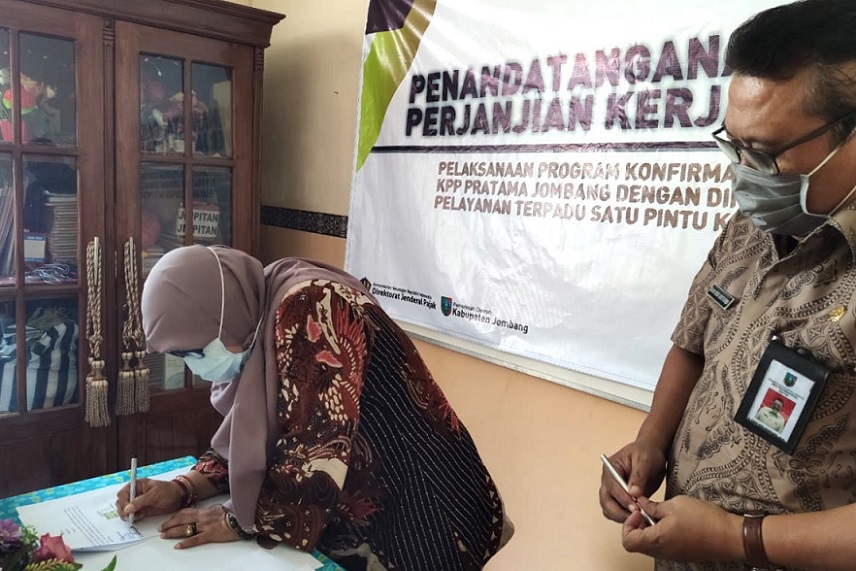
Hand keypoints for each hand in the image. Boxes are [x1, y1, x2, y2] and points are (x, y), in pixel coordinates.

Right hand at [116, 478, 181, 522]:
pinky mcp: (142, 510)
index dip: (123, 501)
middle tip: (127, 516)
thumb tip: (127, 508)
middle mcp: (135, 494)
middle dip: (122, 510)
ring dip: (126, 515)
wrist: (179, 498)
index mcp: (137, 485)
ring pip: (125, 510)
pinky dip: (133, 518)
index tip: (126, 509)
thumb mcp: (155, 495)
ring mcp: (138, 503)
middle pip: (121, 502)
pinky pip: (133, 515)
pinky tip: (137, 519)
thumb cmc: (168, 491)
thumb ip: (140, 501)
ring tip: (132, 518)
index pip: (123, 493)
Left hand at [159, 506, 239, 548]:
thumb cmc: (233, 514)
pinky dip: (186, 543)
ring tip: (164, 536)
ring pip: (185, 528)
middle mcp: (202, 517)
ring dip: (173, 532)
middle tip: (161, 529)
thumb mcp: (218, 508)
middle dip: (169, 524)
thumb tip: (203, 512)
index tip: (168, 520)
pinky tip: (178, 546)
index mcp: (204, 510)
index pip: (185, 512)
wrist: (242, 518)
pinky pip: (195, 539)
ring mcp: (205, 526)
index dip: (174, 516)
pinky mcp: (210, 535)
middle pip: (181, 519)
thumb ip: (208, 511)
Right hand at [599, 441, 666, 522]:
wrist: (652, 453)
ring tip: (638, 519)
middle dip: (620, 512)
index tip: (636, 507)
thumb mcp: (644, 460)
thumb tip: (633, 493)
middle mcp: (608, 481)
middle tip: (637, 516)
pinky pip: (617, 512)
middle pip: (606, 501)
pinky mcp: (621, 499)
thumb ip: (638, 476)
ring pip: (609, 510)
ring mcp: (613, 491)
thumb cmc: (647, 453)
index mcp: (611, 468)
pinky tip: (638, 518)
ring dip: (621, 517)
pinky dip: (625, 518)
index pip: (612, 487)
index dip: (623, 499)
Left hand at [622, 496, 742, 562]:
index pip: (627, 541)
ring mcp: (673, 555)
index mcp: (657, 540)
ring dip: (649, 530)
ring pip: (650, 545)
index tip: (638, 511)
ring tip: (659, 514)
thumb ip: (653, 507)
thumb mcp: (674, 505)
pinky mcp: (682, 554)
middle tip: (646, 511)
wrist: (730, 536)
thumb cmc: (704, 519)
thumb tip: (641, 504)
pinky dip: (660, 534)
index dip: (627, 525)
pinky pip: (663, 546)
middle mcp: (662, 552)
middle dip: (637, 526)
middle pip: (637, 544)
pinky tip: (670, 521)